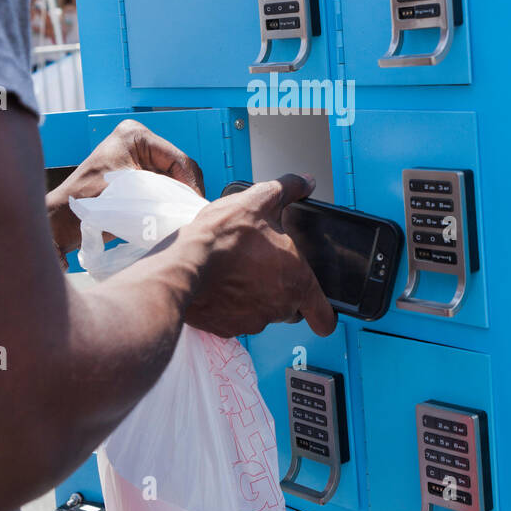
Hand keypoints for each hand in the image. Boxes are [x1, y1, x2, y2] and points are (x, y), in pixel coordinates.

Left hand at [46, 119, 203, 258]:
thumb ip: (167, 192)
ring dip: (179, 195)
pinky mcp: (135, 170)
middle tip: (193, 213)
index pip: (178, 159)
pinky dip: (169, 197)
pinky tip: (172, 212)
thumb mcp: (133, 193)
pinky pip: (162, 183)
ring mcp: (136, 154)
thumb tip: (195, 203)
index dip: (191, 185)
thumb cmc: (88, 206)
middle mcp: (137, 139)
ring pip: (173, 176)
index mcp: (135, 135)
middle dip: (186, 189)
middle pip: (178, 166)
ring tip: (184, 215)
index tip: (198, 208)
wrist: (62, 221)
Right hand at [183, 174, 335, 337]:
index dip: (325, 314)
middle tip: (266, 268)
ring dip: (256, 297)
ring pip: (264, 313)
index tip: (320, 311)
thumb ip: (289, 190)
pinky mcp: (227, 328)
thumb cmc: (224, 237)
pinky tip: (221, 284)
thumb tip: (306, 181)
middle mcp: (280, 307)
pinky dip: (232, 305)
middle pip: (292, 310)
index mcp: (297, 281)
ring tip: (239, 271)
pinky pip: (236, 319)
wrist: (184, 264)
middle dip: (284, 292)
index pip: (325, 317)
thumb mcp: (260, 200)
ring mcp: (253, 321)